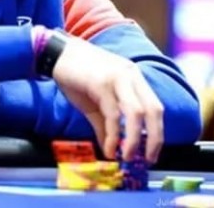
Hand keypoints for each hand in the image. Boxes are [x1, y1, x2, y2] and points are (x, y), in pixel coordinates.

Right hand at [51, 34, 164, 163]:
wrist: (56, 53)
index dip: (157, 132)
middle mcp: (130, 75)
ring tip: (128, 157)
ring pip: (136, 112)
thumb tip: (112, 151)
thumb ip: (106, 125)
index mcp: (134, 78)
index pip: (155, 106)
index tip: (152, 153)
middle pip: (153, 109)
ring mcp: (117, 77)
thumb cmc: (76, 76)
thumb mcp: (95, 103)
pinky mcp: (101, 83)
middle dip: (154, 138)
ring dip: (134, 139)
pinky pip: (113, 114)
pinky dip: (113, 135)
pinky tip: (109, 148)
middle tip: (148, 159)